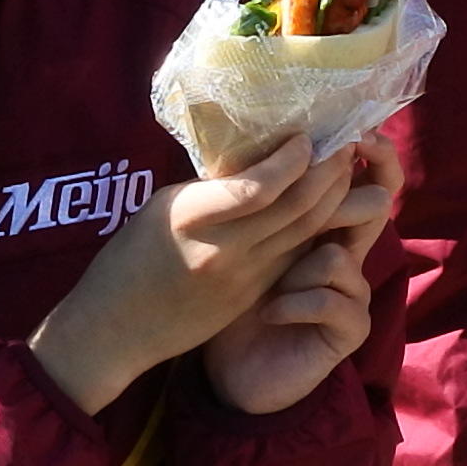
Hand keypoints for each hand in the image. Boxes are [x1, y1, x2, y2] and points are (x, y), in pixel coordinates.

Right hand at [32, 126, 382, 417]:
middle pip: (293, 208)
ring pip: (304, 233)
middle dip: (328, 172)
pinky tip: (328, 206)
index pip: (257, 187)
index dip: (291, 160)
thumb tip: (256, 163)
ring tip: (348, 168)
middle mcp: (223, 249)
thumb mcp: (164, 208)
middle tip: (346, 141)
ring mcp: (243, 277)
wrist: (118, 329)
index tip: (307, 136)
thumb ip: (212, 189)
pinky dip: (315, 227)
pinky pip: (293, 255)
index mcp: (191, 217)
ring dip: (333, 198)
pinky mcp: (252, 295)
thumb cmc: (131, 257)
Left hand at [197, 134, 398, 416]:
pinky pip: (331, 301)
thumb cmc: (231, 300)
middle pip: (374, 207)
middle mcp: (347, 254)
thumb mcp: (241, 240)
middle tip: (333, 175)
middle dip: (352, 193)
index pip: (363, 179)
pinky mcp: (349, 329)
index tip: (357, 131)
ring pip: (338, 258)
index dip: (371, 153)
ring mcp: (352, 292)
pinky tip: (270, 314)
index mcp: (322, 226)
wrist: (233, 369)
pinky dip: (294, 305)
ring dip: (296, 269)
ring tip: (266, 286)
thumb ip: (258, 199)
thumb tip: (251, 140)